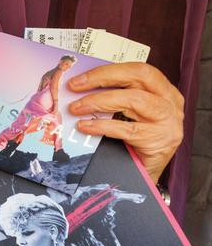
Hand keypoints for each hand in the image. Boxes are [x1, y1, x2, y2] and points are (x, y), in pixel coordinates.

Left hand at [68, 63, 183, 182]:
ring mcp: (168, 121)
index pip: (138, 70)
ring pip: (132, 100)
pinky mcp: (158, 140)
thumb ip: (116, 98)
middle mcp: (170, 102)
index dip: (107, 71)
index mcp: (164, 91)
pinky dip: (101, 126)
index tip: (81, 77)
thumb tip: (83, 87)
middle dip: (102, 79)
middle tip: (75, 86)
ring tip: (76, 108)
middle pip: (138, 77)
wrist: (145, 175)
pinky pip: (125, 129)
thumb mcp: (130, 115)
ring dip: (98, 102)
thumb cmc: (135, 143)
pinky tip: (84, 126)